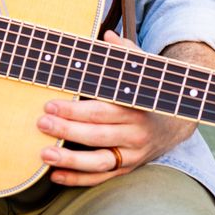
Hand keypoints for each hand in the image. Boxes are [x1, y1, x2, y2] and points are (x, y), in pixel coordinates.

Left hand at [36, 31, 199, 186]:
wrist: (173, 126)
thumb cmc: (146, 95)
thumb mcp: (142, 73)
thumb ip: (125, 54)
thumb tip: (107, 36)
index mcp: (136, 108)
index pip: (102, 110)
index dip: (75, 110)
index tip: (50, 105)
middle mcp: (136, 133)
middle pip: (97, 135)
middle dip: (67, 130)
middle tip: (41, 123)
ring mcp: (132, 154)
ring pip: (99, 161)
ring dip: (70, 160)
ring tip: (44, 153)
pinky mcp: (127, 169)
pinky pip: (101, 178)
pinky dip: (78, 178)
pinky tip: (55, 175)